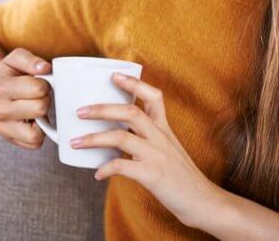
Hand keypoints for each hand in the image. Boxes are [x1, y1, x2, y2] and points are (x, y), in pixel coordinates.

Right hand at [0, 48, 52, 149]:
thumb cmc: (10, 73)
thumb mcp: (17, 58)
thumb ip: (31, 60)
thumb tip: (45, 68)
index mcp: (2, 87)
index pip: (38, 89)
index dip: (45, 84)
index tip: (39, 82)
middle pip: (40, 108)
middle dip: (45, 99)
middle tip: (38, 96)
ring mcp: (2, 127)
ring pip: (36, 134)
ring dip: (42, 119)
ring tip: (35, 108)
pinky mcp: (9, 138)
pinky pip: (35, 143)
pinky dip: (39, 132)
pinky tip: (33, 120)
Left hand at [69, 72, 217, 227]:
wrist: (203, 202)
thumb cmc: (182, 177)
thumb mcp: (169, 149)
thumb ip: (149, 139)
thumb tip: (118, 135)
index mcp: (164, 129)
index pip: (153, 96)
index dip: (134, 83)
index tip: (114, 76)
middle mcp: (161, 137)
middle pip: (130, 112)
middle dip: (101, 109)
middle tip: (80, 111)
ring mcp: (157, 155)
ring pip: (120, 137)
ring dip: (93, 139)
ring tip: (75, 142)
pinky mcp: (153, 175)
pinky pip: (122, 166)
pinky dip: (106, 168)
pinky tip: (97, 174)